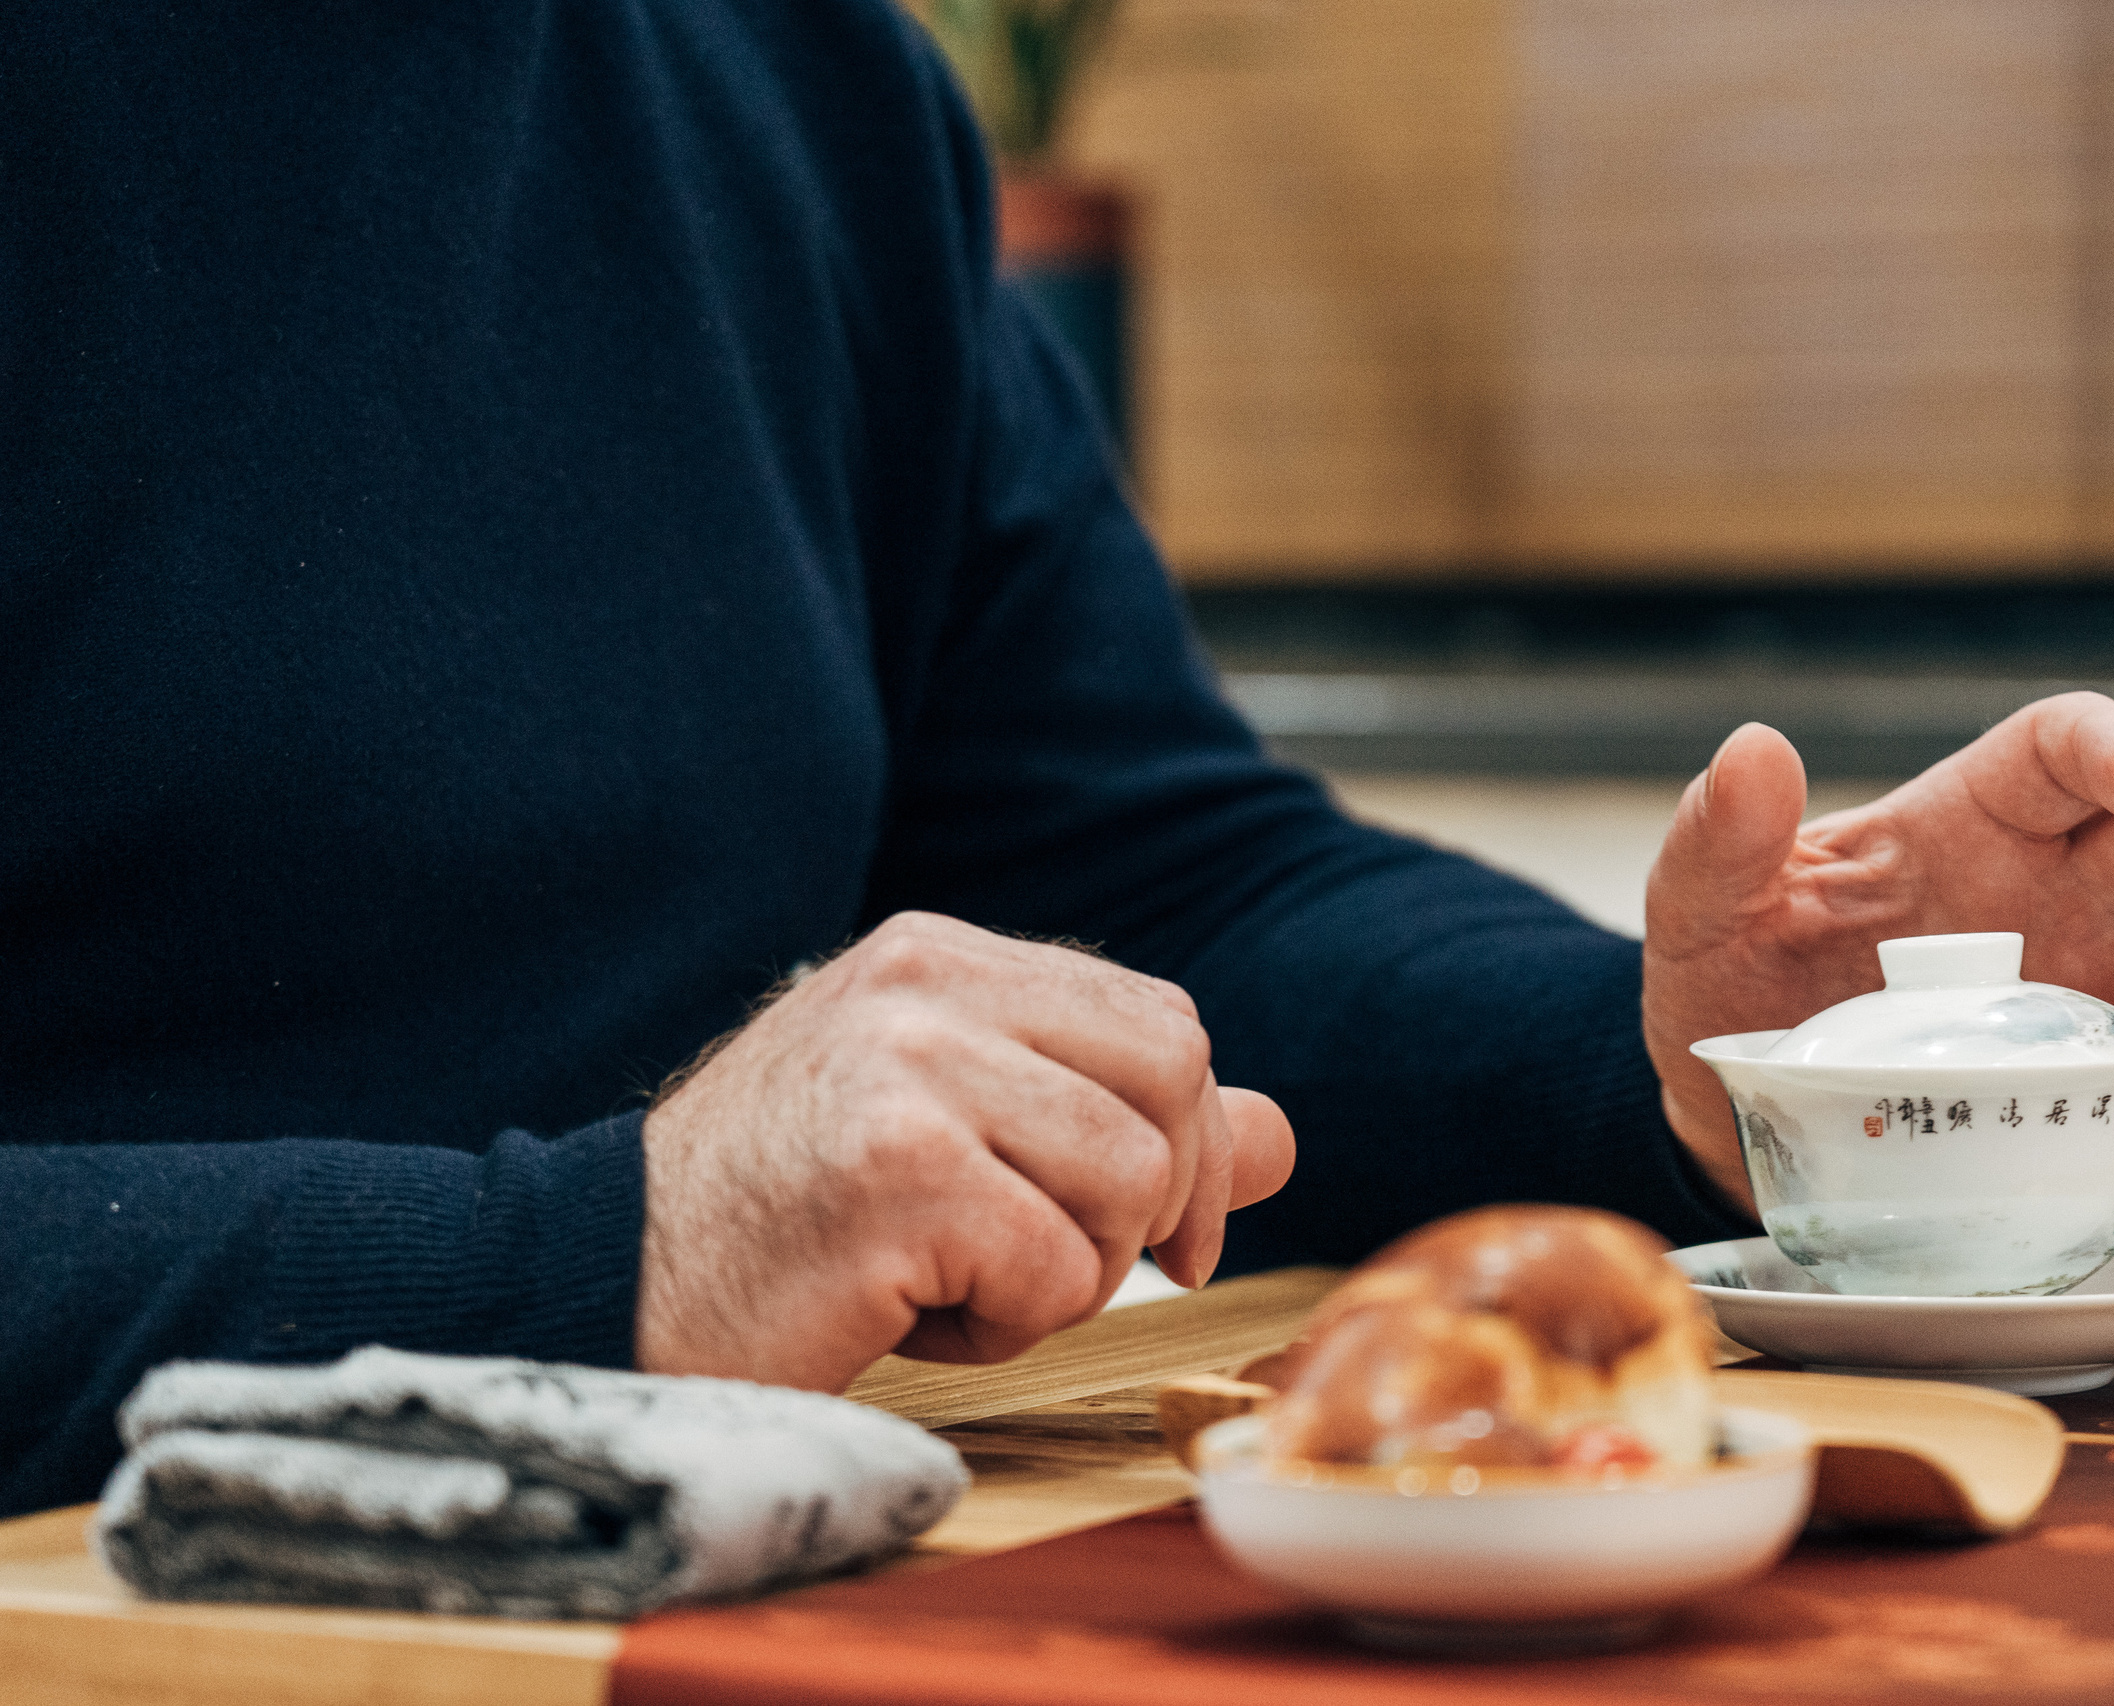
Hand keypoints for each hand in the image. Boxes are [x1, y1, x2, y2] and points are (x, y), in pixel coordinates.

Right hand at [634, 912, 1295, 1387]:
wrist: (602, 1284)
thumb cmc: (781, 1218)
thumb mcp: (957, 1131)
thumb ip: (1115, 1114)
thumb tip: (1281, 1130)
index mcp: (941, 956)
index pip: (1162, 1020)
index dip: (1190, 1139)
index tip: (1150, 1227)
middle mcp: (925, 987)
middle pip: (1175, 1079)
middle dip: (1152, 1204)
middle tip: (1056, 1263)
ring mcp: (908, 1073)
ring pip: (1129, 1181)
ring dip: (1069, 1274)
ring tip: (956, 1280)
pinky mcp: (897, 1175)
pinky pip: (1058, 1269)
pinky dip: (1007, 1325)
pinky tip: (911, 1312)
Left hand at [1642, 692, 2113, 1207]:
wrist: (1735, 1121)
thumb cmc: (1731, 987)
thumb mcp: (1700, 911)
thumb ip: (1720, 838)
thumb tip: (1753, 752)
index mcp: (1970, 824)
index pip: (2057, 755)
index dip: (2105, 747)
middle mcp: (2056, 898)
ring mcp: (2094, 999)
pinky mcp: (2111, 1104)